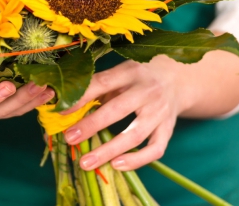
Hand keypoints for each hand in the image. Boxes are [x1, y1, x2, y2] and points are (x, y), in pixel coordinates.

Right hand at [0, 81, 54, 121]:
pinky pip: (23, 107)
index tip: (7, 85)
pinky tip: (50, 91)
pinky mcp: (7, 107)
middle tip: (36, 83)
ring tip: (48, 87)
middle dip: (20, 97)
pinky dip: (36, 100)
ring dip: (33, 99)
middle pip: (2, 110)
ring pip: (16, 110)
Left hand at [61, 51, 238, 171]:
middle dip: (91, 126)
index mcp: (130, 72)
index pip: (103, 83)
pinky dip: (137, 160)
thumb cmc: (136, 77)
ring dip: (109, 150)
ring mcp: (160, 112)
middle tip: (70, 138)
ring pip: (135, 135)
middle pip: (117, 110)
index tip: (61, 111)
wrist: (177, 79)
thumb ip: (96, 87)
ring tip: (87, 162)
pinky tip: (116, 166)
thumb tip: (64, 103)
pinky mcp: (168, 129)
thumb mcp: (119, 73)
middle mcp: (147, 92)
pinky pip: (155, 149)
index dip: (81, 97)